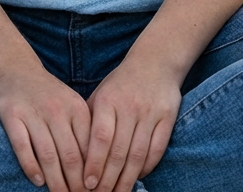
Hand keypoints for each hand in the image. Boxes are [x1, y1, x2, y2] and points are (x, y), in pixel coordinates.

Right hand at [0, 65, 91, 191]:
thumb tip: (96, 169)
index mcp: (76, 108)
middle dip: (76, 184)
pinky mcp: (12, 116)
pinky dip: (31, 166)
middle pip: (70, 155)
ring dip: (56, 182)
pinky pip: (22, 146)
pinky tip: (37, 181)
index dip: (93, 173)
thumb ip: (83, 132)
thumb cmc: (48, 94)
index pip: (89, 147)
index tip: (96, 191)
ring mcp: (34, 112)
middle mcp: (57, 110)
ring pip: (48, 155)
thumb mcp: (71, 105)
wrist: (15, 68)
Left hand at [83, 59, 181, 191]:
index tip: (87, 185)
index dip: (94, 164)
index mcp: (108, 100)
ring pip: (138, 155)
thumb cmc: (121, 84)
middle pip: (119, 151)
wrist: (155, 62)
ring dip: (127, 180)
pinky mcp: (167, 118)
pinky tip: (137, 177)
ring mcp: (150, 113)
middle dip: (108, 180)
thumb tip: (75, 155)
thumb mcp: (101, 95)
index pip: (100, 138)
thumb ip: (89, 121)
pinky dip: (147, 167)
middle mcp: (129, 107)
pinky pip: (156, 150)